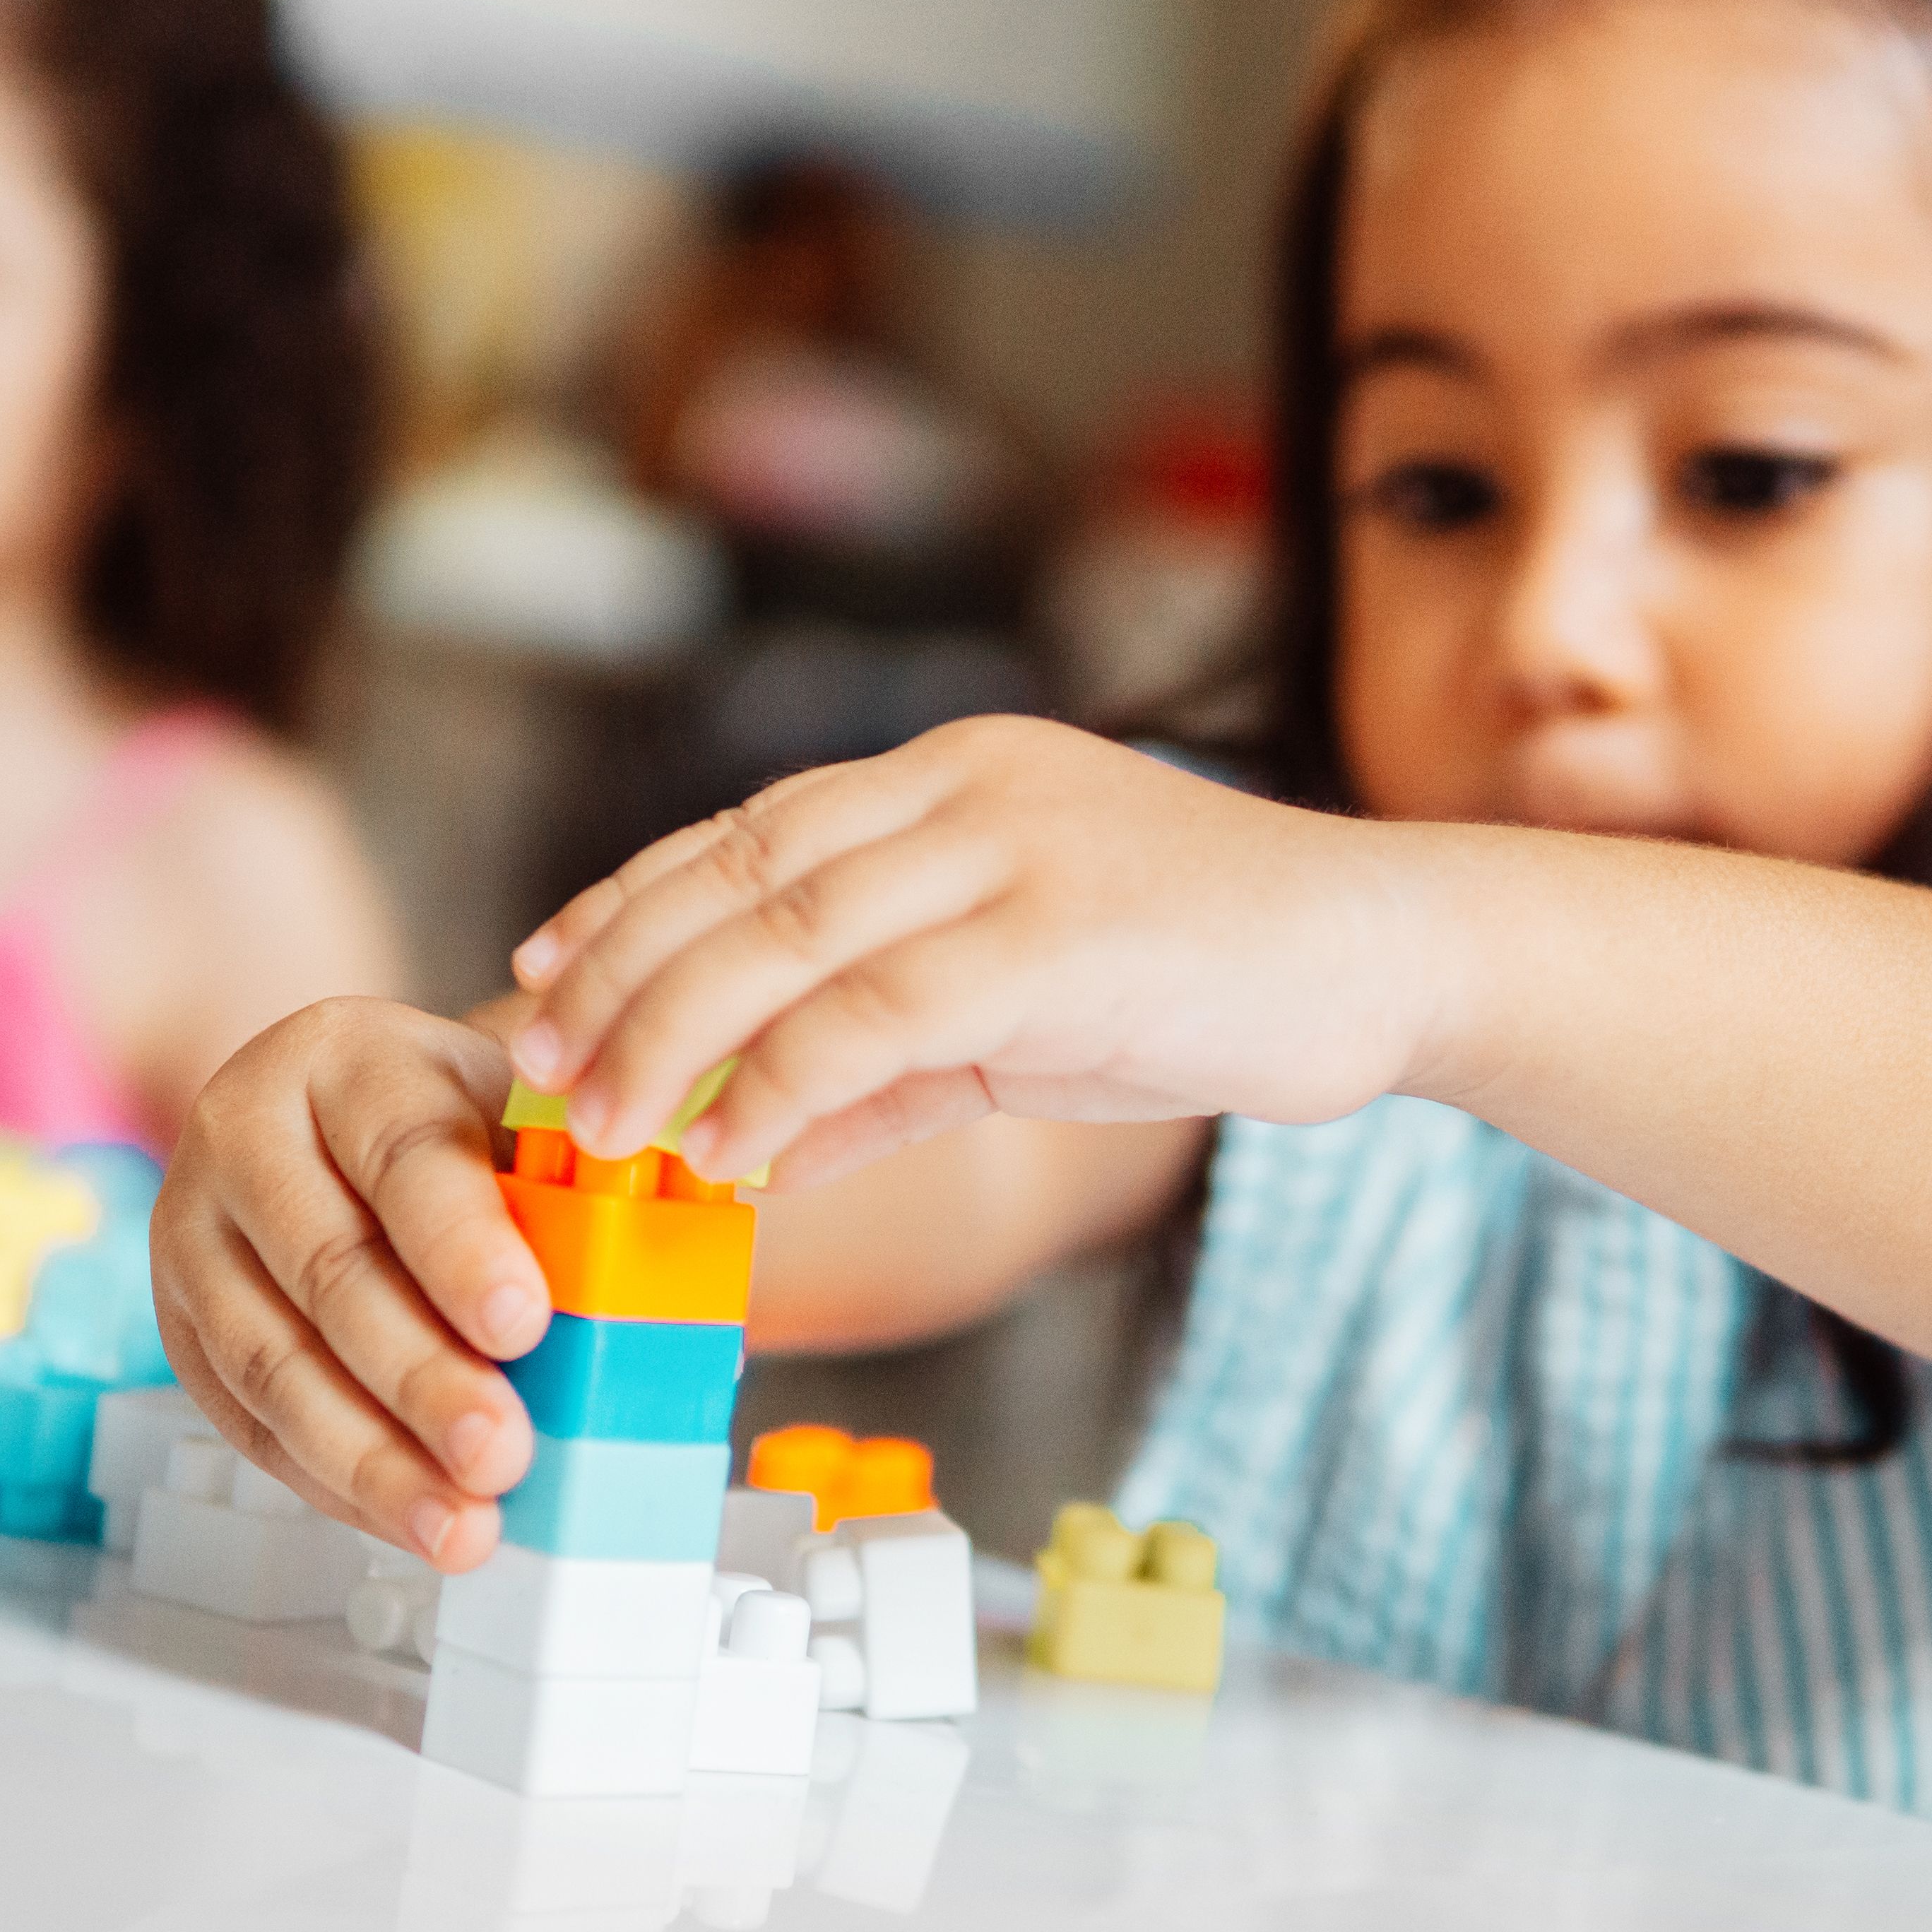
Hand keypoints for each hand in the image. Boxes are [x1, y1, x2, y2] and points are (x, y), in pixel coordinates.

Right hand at [153, 997, 548, 1569]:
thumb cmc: (458, 1131)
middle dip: (424, 1378)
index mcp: (349, 1058)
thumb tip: (693, 1306)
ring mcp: (192, 1231)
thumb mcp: (518, 1119)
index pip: (406, 1155)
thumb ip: (588, 1190)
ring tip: (462, 1524)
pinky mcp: (178, 1323)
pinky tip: (406, 1518)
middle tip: (504, 1453)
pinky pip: (247, 1419)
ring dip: (372, 1456)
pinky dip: (333, 1479)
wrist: (341, 1127)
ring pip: (275, 1359)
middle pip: (333, 1270)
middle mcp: (245, 1128)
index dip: (465, 1246)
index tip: (528, 1323)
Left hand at [508, 717, 1429, 1184]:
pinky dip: (780, 1091)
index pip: (746, 831)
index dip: (628, 902)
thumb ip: (886, 1068)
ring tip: (604, 1130)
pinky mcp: (1058, 939)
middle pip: (736, 876)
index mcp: (955, 774)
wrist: (1389, 958)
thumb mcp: (1022, 1016)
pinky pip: (875, 1017)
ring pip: (783, 939)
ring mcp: (1014, 852)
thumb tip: (752, 1149)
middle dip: (619, 981)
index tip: (542, 971)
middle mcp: (968, 787)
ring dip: (669, 1041)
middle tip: (545, 1076)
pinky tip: (728, 1157)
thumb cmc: (1213, 981)